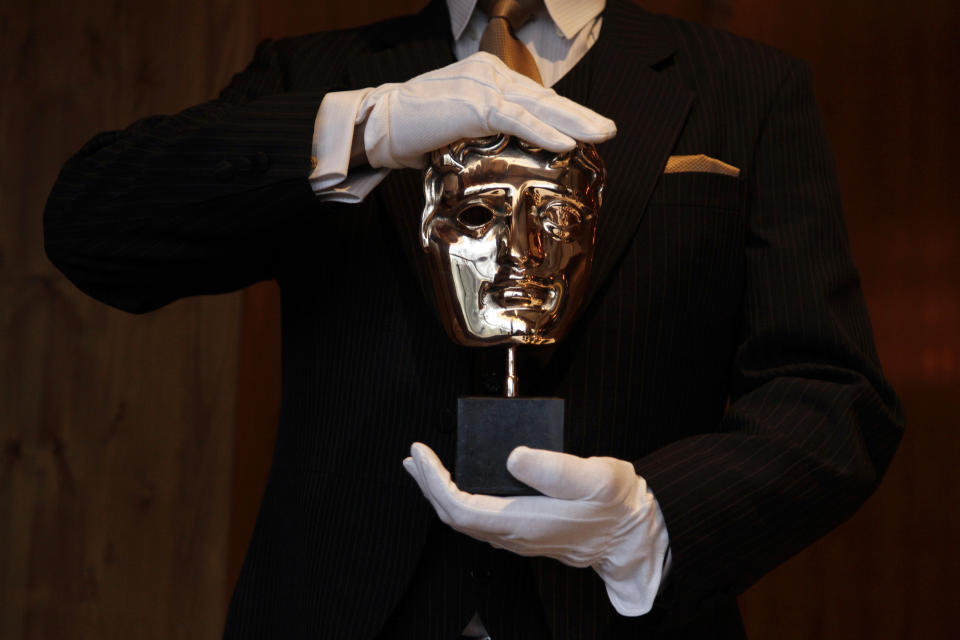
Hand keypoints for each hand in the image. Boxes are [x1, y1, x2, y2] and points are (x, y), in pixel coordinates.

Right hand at [358, 52, 616, 168]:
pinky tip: (567, 143)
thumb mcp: (459, 125)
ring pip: (539, 107)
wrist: (382, 123)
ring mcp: (484, 87)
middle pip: (545, 98)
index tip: (588, 127)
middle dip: (580, 115)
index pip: (534, 96)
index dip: (564, 113)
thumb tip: (503, 154)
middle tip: (608, 129)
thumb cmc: (416, 128)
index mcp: (488, 76)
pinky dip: (544, 133)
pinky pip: (517, 121)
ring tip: (601, 135)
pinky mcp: (476, 106)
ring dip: (574, 123)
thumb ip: (485, 131)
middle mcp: (490, 74)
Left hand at [403, 442, 668, 615]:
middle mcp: (514, 534)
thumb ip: (554, 469)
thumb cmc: (616, 505)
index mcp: (523, 521)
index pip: (460, 506)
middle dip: (428, 486)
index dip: (435, 480)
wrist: (633, 538)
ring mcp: (518, 537)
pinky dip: (459, 498)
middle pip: (454, 516)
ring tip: (425, 468)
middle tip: (414, 457)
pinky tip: (460, 483)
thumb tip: (513, 457)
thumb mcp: (594, 478)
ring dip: (440, 492)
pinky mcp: (525, 532)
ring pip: (464, 519)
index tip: (421, 452)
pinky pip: (479, 519)